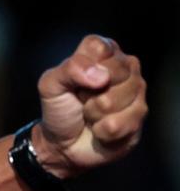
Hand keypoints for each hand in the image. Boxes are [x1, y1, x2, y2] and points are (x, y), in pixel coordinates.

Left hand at [34, 34, 147, 177]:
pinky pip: (117, 124)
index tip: (74, 80)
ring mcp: (138, 93)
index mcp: (105, 53)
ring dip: (93, 113)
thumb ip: (69, 69)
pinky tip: (100, 128)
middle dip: (87, 93)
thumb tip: (101, 76)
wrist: (63, 142)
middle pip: (111, 75)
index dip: (82, 67)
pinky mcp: (140, 118)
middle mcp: (127, 68)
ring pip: (112, 101)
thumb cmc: (60, 107)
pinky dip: (101, 131)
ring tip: (90, 113)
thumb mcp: (51, 84)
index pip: (99, 47)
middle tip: (82, 99)